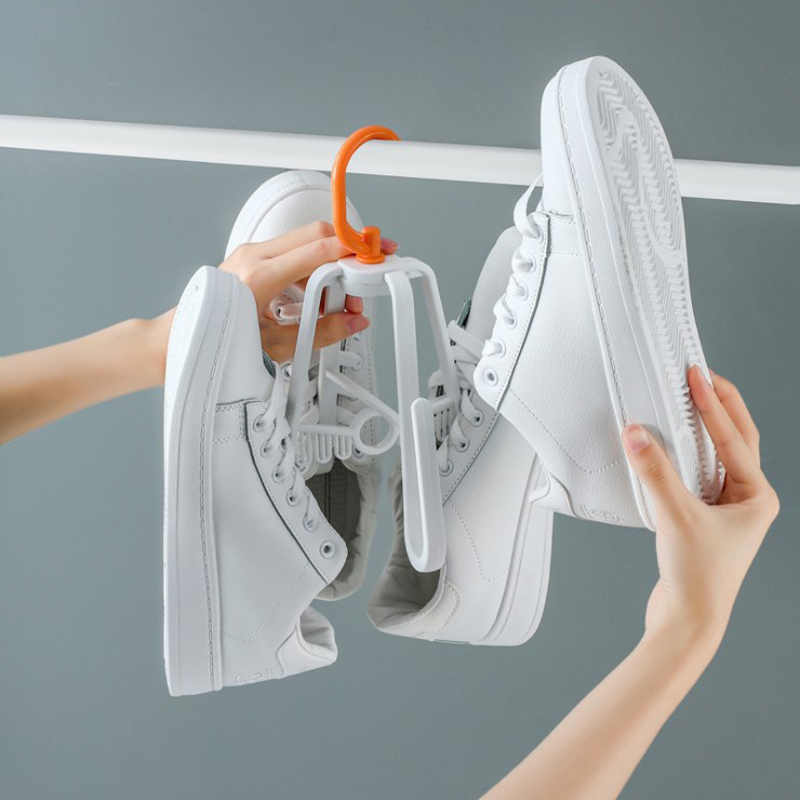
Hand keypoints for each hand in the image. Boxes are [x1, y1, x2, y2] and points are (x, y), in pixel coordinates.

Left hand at [219, 221, 396, 362]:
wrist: (188, 340)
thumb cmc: (220, 342)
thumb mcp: (276, 346)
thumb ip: (321, 332)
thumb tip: (353, 321)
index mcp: (257, 277)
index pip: (317, 249)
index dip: (352, 249)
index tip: (374, 254)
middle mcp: (253, 256)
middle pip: (315, 234)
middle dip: (347, 252)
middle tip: (364, 275)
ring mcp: (251, 254)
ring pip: (305, 243)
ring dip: (329, 267)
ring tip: (337, 303)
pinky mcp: (253, 259)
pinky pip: (292, 254)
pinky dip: (312, 271)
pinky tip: (316, 299)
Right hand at [622, 367, 778, 648]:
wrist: (688, 620)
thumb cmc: (697, 577)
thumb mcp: (676, 517)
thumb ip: (655, 472)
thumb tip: (636, 432)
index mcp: (756, 497)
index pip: (734, 438)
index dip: (712, 404)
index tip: (695, 374)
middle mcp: (747, 499)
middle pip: (737, 438)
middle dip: (718, 405)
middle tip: (698, 374)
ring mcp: (727, 508)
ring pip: (717, 453)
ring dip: (702, 425)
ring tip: (684, 398)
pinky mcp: (703, 516)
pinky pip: (696, 471)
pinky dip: (684, 451)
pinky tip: (666, 442)